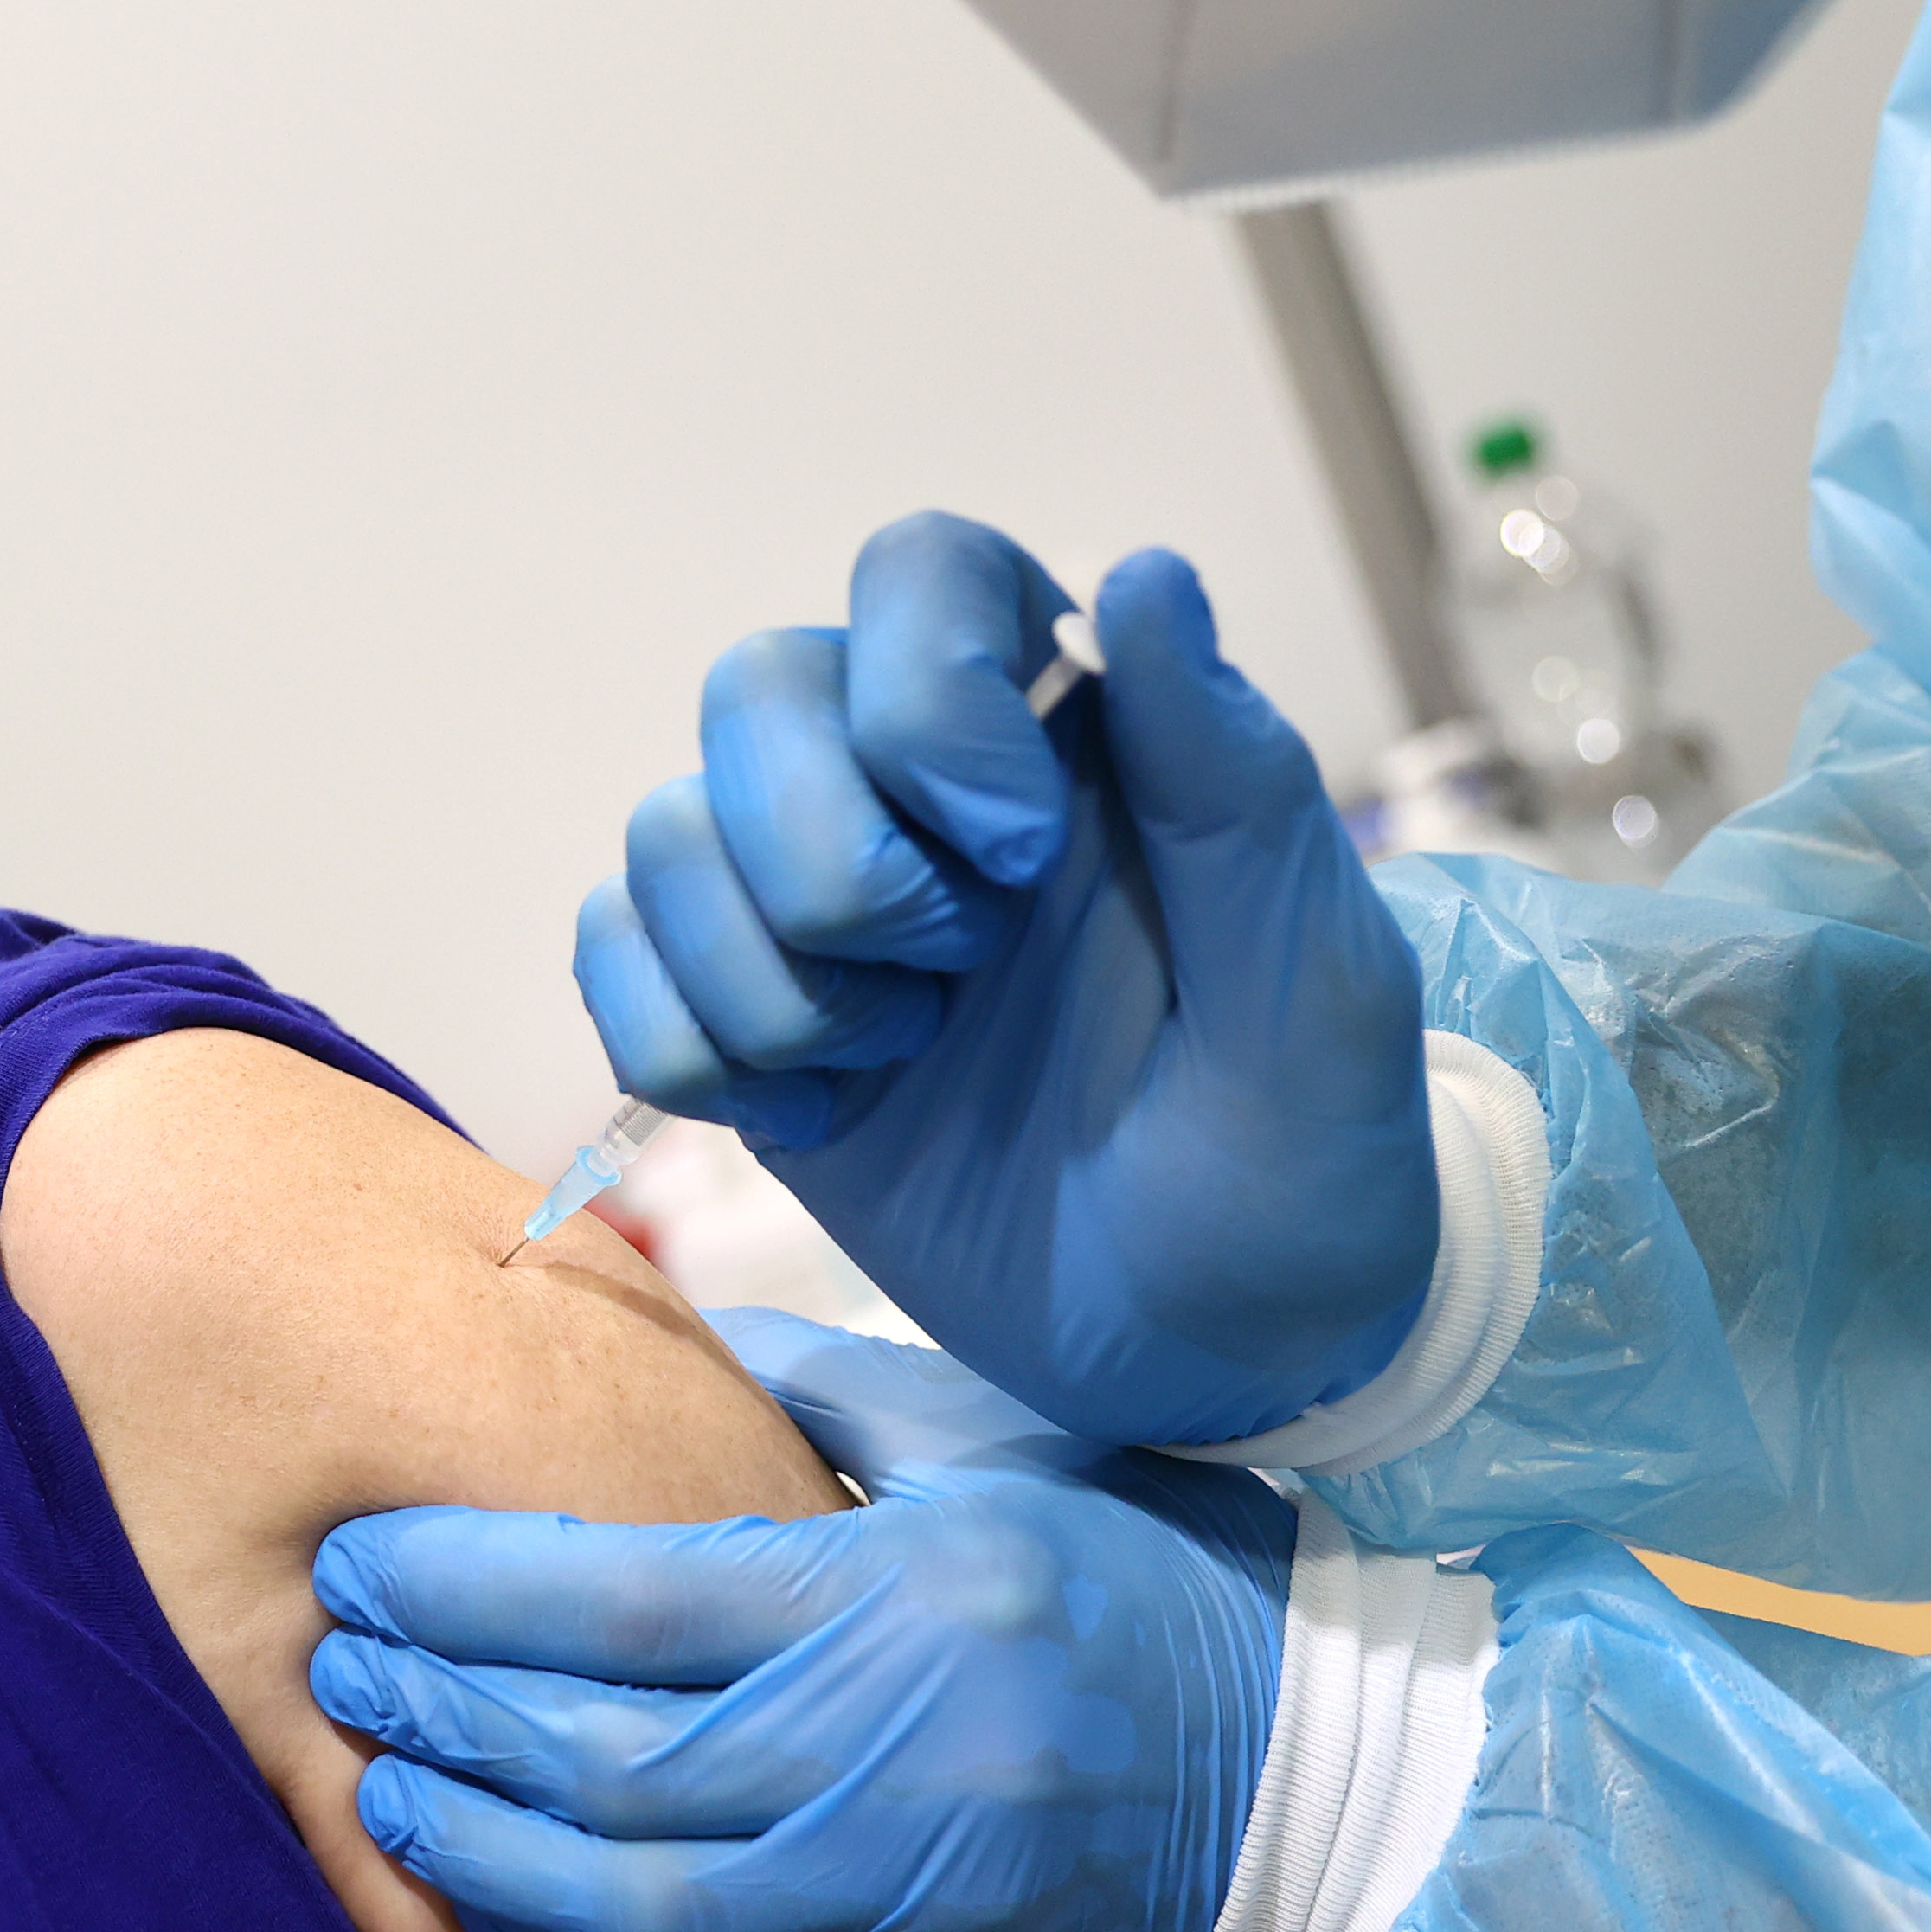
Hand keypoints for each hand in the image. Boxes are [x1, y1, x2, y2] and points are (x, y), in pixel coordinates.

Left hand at [308, 1313, 1293, 1931]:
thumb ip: (804, 1389)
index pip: (615, 1592)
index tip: (359, 1554)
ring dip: (471, 1844)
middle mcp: (894, 1752)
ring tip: (381, 1781)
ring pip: (616, 1898)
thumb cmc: (1147, 1572)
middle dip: (432, 1705)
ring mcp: (903, 1894)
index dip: (455, 1580)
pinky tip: (491, 1905)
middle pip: (586, 1750)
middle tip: (336, 1662)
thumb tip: (624, 1304)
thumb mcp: (995, 1441)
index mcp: (903, 1589)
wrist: (1329, 1777)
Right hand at [582, 514, 1434, 1448]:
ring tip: (896, 1062)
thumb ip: (1233, 781)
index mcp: (1067, 741)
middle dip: (828, 860)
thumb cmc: (1301, 1162)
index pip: (922, 574)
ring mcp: (814, 905)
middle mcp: (918, 793)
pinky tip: (811, 1115)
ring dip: (768, 975)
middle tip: (955, 984)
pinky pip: (610, 953)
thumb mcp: (1320, 985)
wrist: (1218, 1358)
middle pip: (757, 689)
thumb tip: (1146, 573)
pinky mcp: (743, 1020)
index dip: (923, 692)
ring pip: (666, 832)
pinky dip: (685, 1043)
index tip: (1018, 857)